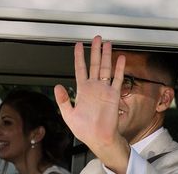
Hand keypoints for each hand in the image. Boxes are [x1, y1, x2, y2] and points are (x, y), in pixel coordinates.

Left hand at [54, 36, 130, 173]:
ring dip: (106, 56)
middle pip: (94, 64)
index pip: (80, 68)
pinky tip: (120, 59)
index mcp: (82, 90)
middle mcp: (93, 87)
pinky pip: (117, 79)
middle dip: (95, 50)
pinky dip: (119, 68)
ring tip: (107, 44)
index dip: (79, 56)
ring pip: (105, 68)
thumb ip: (63, 100)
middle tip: (97, 38)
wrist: (99, 139)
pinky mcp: (114, 95)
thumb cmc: (84, 130)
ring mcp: (104, 90)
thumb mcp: (68, 115)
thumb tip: (57, 86)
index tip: (78, 45)